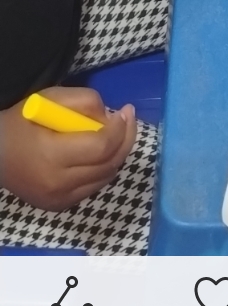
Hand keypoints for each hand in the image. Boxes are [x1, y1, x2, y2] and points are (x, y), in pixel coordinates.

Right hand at [0, 88, 135, 210]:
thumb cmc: (21, 123)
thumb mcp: (48, 99)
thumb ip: (83, 101)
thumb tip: (110, 116)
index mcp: (51, 155)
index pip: (101, 146)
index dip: (120, 129)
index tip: (125, 111)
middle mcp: (58, 184)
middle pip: (109, 164)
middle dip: (126, 139)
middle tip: (129, 119)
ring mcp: (59, 200)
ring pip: (105, 178)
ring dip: (117, 155)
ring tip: (118, 134)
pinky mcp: (60, 206)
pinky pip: (94, 187)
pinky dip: (103, 169)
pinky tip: (101, 152)